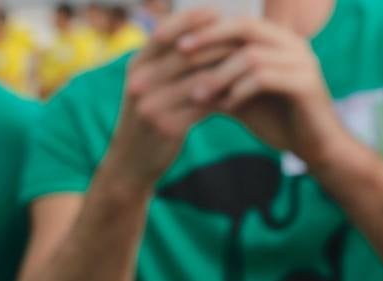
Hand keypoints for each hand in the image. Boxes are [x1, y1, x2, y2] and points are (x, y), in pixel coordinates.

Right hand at [105, 8, 239, 187]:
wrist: (130, 163)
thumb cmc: (147, 117)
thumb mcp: (148, 85)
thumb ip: (166, 59)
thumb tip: (203, 24)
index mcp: (135, 67)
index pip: (164, 32)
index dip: (192, 18)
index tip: (219, 12)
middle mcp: (140, 84)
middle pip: (189, 52)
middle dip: (222, 42)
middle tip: (250, 37)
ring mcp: (152, 106)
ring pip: (202, 77)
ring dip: (230, 68)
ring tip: (253, 62)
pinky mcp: (168, 127)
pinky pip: (207, 104)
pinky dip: (227, 95)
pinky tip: (243, 91)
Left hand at [182, 17, 350, 164]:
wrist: (313, 145)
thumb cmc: (275, 119)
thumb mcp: (240, 95)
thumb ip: (219, 80)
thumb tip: (179, 72)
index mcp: (278, 41)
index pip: (239, 22)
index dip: (207, 27)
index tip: (175, 41)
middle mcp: (293, 44)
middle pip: (246, 27)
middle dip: (210, 37)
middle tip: (181, 51)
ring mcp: (303, 61)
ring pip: (252, 55)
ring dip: (221, 75)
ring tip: (199, 95)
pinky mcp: (307, 84)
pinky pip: (265, 79)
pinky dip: (241, 91)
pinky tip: (227, 106)